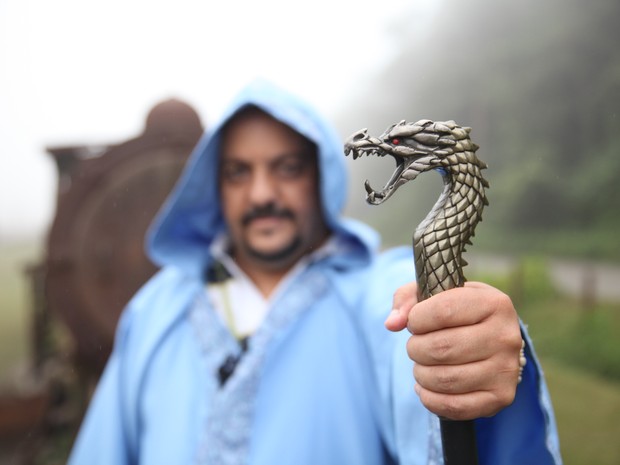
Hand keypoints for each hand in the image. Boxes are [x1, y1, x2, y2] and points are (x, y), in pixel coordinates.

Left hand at [385, 281, 522, 419]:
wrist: (491, 338)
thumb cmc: (457, 312)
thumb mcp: (434, 294)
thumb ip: (406, 300)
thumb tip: (392, 323)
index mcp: (494, 303)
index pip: (443, 311)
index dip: (416, 319)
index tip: (414, 322)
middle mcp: (506, 336)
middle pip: (441, 348)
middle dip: (415, 348)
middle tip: (416, 346)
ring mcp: (507, 370)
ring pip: (445, 379)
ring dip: (421, 374)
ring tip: (421, 365)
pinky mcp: (501, 397)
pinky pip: (455, 406)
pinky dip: (430, 399)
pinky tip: (426, 387)